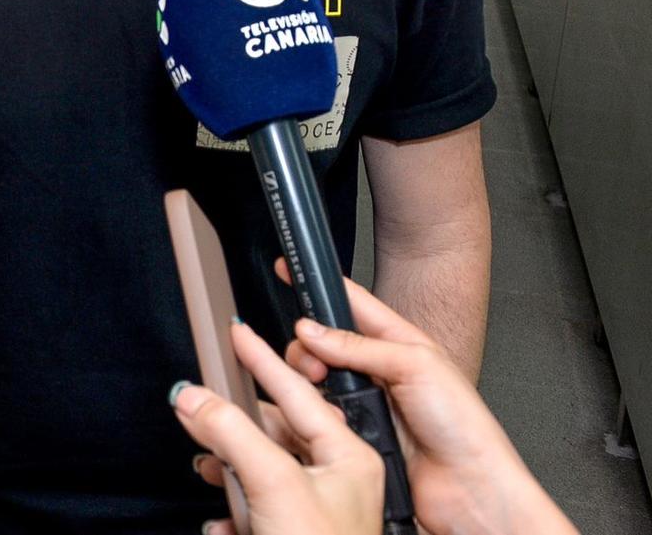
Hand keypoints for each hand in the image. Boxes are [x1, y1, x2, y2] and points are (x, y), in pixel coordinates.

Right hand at [171, 320, 384, 534]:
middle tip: (200, 399)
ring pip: (259, 466)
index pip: (296, 392)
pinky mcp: (291, 532)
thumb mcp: (273, 484)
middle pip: (273, 428)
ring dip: (226, 464)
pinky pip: (253, 503)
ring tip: (204, 461)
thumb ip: (230, 432)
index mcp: (349, 458)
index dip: (261, 359)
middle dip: (232, 420)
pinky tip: (221, 518)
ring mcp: (314, 510)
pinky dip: (231, 505)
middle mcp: (336, 480)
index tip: (236, 331)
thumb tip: (194, 397)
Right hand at [282, 273, 574, 534]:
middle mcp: (379, 371)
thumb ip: (360, 345)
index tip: (288, 271)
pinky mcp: (354, 432)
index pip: (353, 303)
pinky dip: (315, 412)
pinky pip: (318, 413)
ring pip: (315, 378)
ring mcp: (365, 402)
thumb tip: (313, 330)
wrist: (469, 487)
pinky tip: (328, 416)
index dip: (321, 285)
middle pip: (322, 343)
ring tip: (321, 388)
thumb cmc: (464, 427)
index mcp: (399, 344)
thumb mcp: (416, 366)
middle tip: (313, 361)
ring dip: (310, 380)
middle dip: (307, 346)